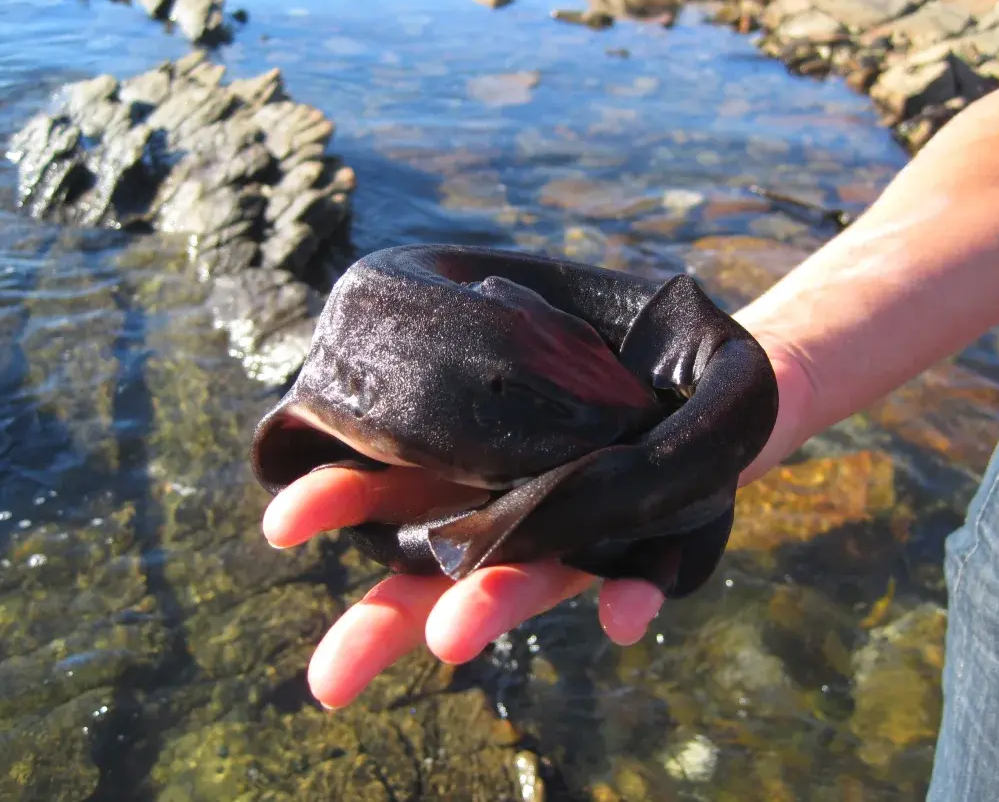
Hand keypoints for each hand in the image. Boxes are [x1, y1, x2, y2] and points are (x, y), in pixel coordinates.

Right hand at [261, 340, 813, 709]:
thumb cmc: (615, 342)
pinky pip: (640, 579)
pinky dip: (630, 597)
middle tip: (330, 678)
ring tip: (454, 637)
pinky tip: (619, 619)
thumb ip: (487, 335)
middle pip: (436, 571)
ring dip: (492, 608)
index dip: (339, 500)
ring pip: (524, 583)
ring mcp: (575, 532)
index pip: (389, 483)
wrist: (714, 376)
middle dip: (385, 622)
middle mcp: (509, 503)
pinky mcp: (648, 547)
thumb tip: (402, 339)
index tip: (284, 521)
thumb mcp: (541, 321)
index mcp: (469, 452)